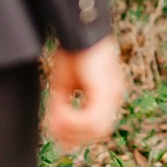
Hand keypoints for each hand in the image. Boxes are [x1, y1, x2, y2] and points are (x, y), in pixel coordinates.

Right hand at [45, 36, 124, 150]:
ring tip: (56, 115)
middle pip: (97, 132)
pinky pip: (91, 118)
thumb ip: (62, 107)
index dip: (76, 135)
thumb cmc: (73, 52)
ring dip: (72, 127)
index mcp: (106, 96)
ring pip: (96, 129)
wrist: (80, 30)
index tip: (58, 134)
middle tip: (53, 127)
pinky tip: (61, 108)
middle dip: (72, 134)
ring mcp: (112, 94)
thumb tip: (56, 128)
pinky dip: (73, 118)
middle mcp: (113, 97)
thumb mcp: (64, 84)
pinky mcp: (106, 90)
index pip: (96, 128)